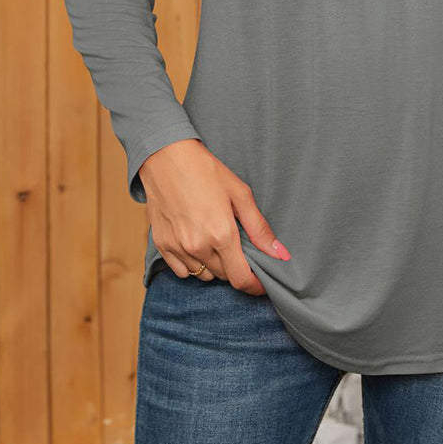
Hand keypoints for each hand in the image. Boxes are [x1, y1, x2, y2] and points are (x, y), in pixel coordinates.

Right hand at [139, 139, 290, 296]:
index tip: (262, 282)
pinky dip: (193, 264)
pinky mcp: (161, 245)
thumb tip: (281, 254)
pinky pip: (182, 270)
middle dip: (236, 268)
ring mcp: (178, 248)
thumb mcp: (240, 194)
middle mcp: (198, 246)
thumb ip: (259, 229)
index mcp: (221, 234)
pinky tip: (196, 243)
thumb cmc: (205, 170)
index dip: (255, 286)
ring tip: (216, 240)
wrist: (165, 157)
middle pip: (224, 276)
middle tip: (238, 247)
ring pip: (204, 274)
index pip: (241, 279)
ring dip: (215, 266)